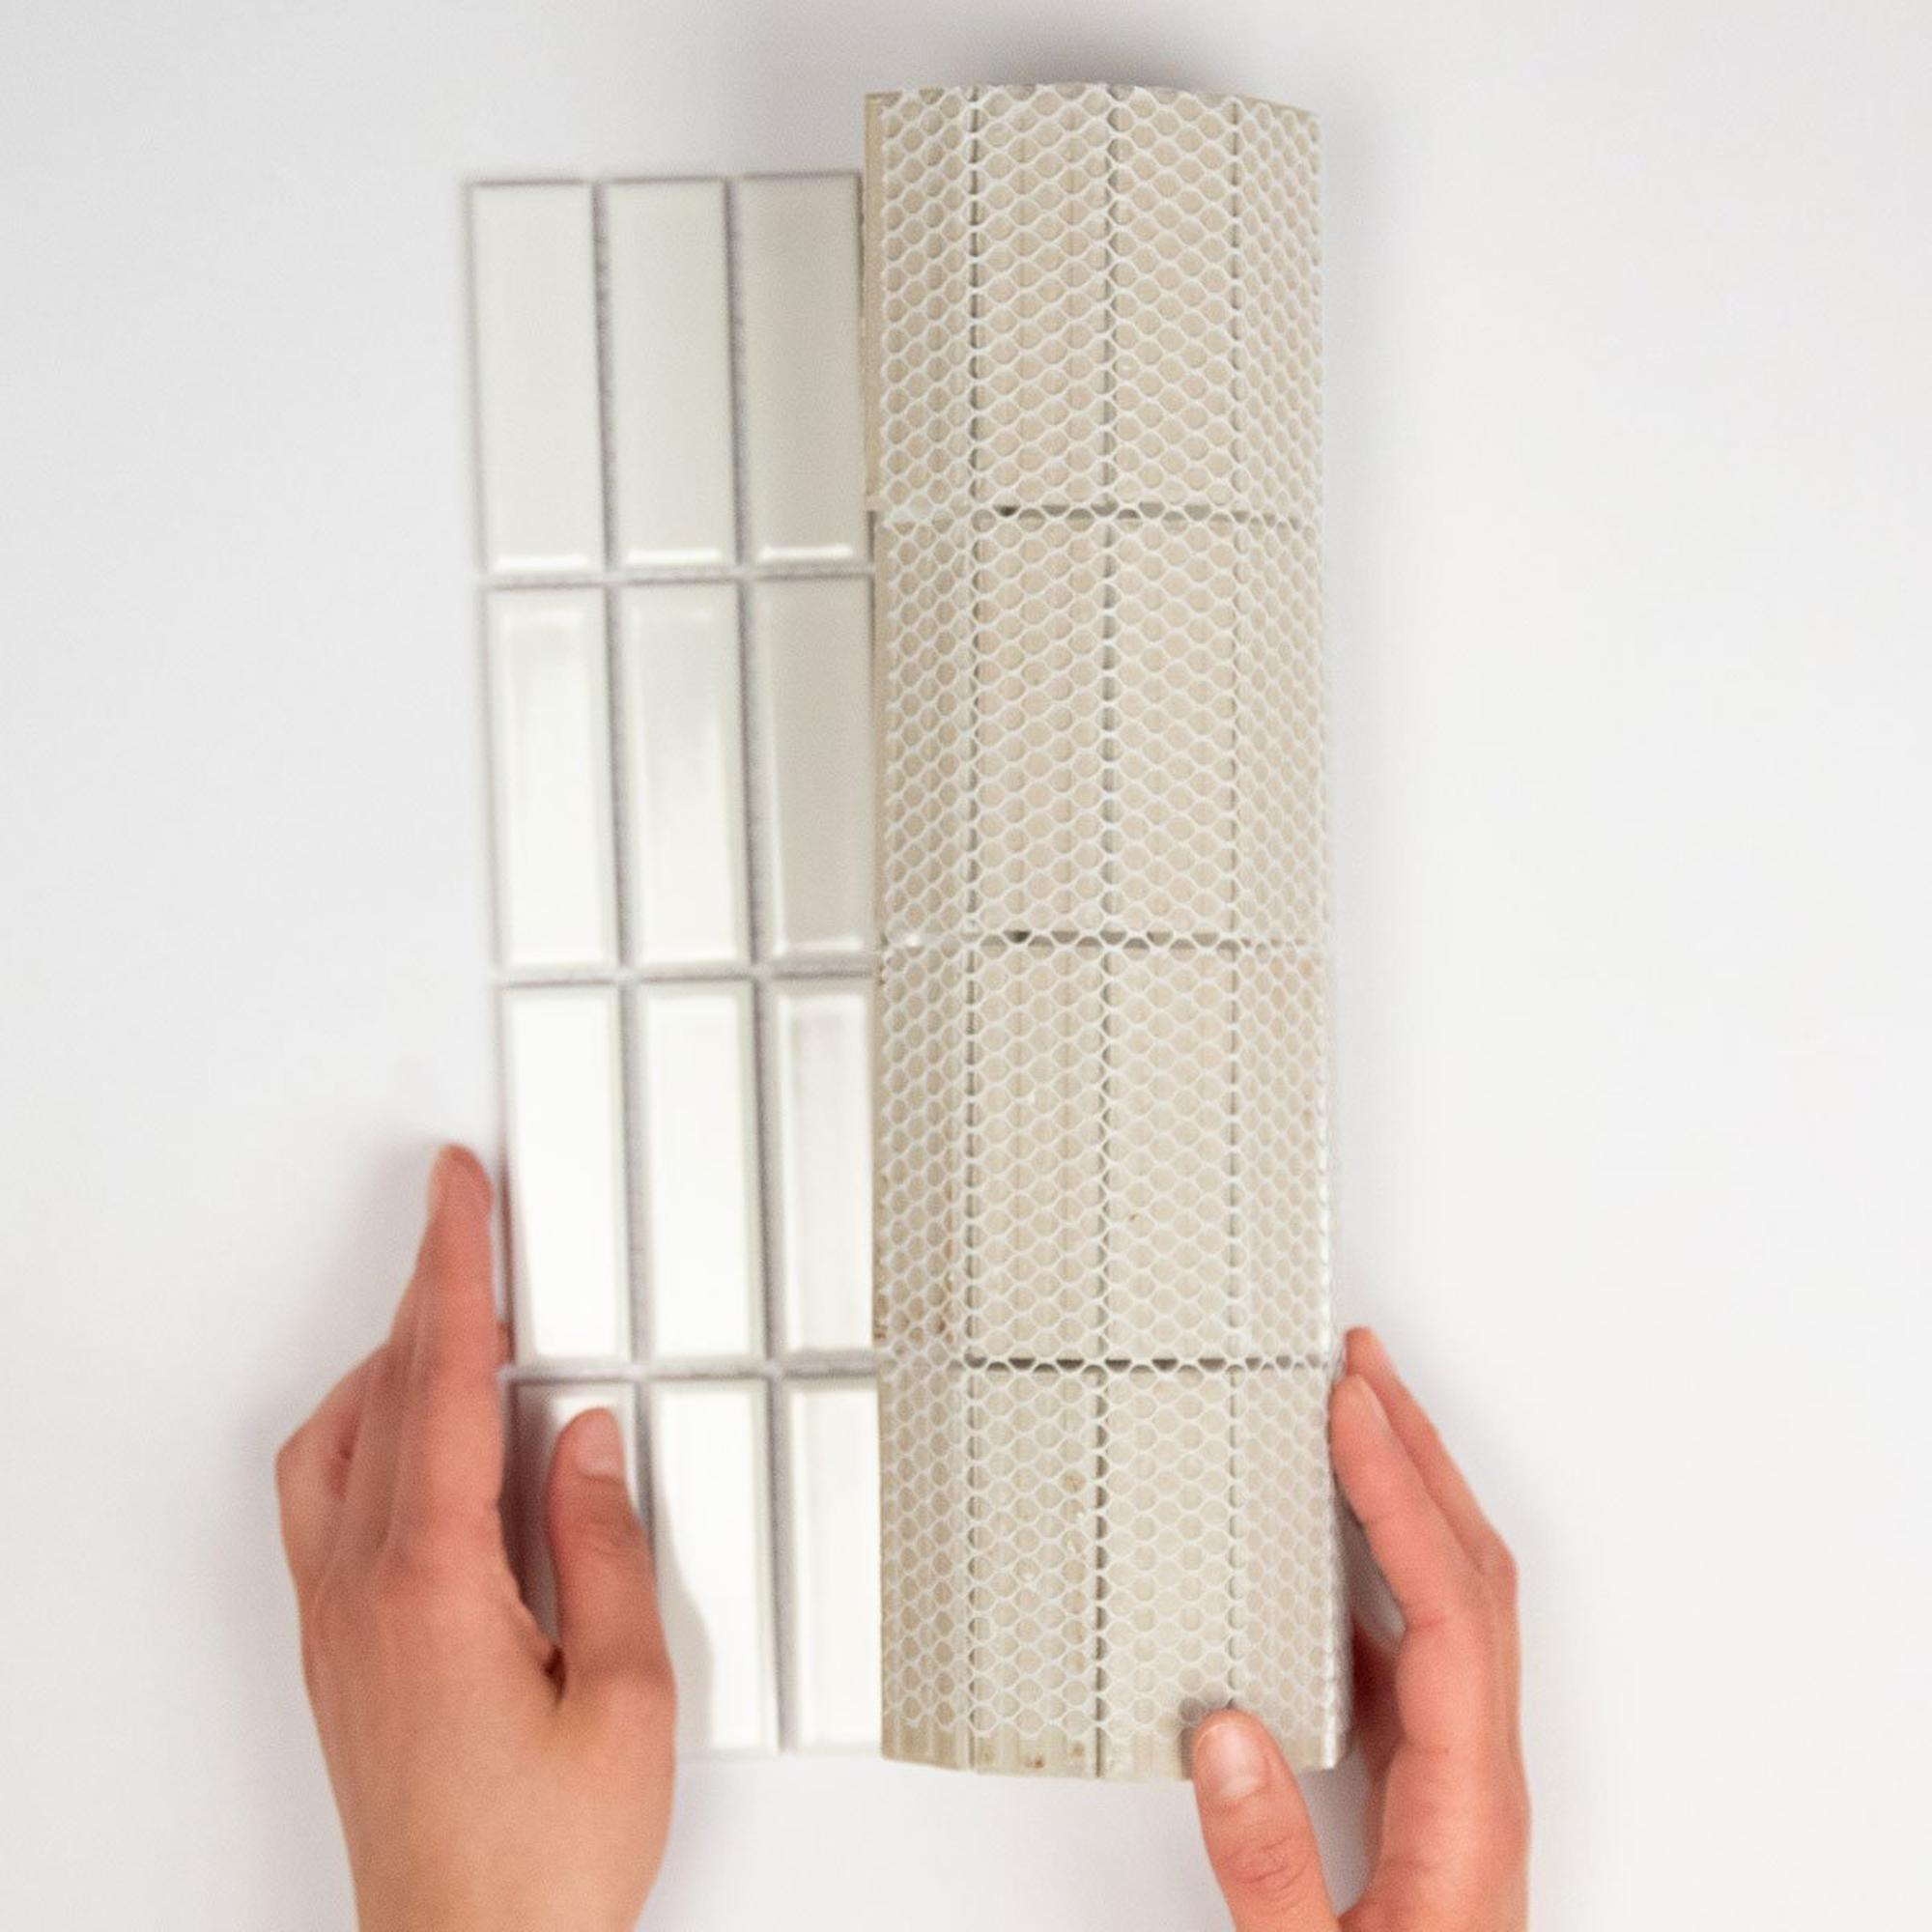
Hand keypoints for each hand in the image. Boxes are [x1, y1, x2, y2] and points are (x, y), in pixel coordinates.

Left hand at [275, 1147, 674, 1931]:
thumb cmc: (543, 1861)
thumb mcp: (625, 1696)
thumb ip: (604, 1549)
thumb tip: (582, 1445)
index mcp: (435, 1584)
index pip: (442, 1381)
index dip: (456, 1269)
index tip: (458, 1193)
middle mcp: (364, 1593)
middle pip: (384, 1395)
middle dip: (428, 1292)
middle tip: (464, 1223)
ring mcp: (338, 1625)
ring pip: (336, 1445)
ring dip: (390, 1364)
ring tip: (454, 1321)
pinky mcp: (338, 1657)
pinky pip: (329, 1502)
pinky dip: (367, 1432)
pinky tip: (412, 1437)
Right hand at [1190, 1330, 1527, 1930]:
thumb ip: (1268, 1866)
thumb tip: (1224, 1731)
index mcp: (1467, 1802)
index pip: (1450, 1604)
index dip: (1400, 1492)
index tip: (1352, 1409)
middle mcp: (1478, 1770)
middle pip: (1472, 1570)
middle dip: (1419, 1451)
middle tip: (1361, 1365)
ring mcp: (1458, 1770)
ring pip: (1450, 1594)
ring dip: (1407, 1492)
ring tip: (1349, 1418)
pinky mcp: (1424, 1782)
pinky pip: (1413, 1636)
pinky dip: (1375, 1561)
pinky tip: (1322, 1546)